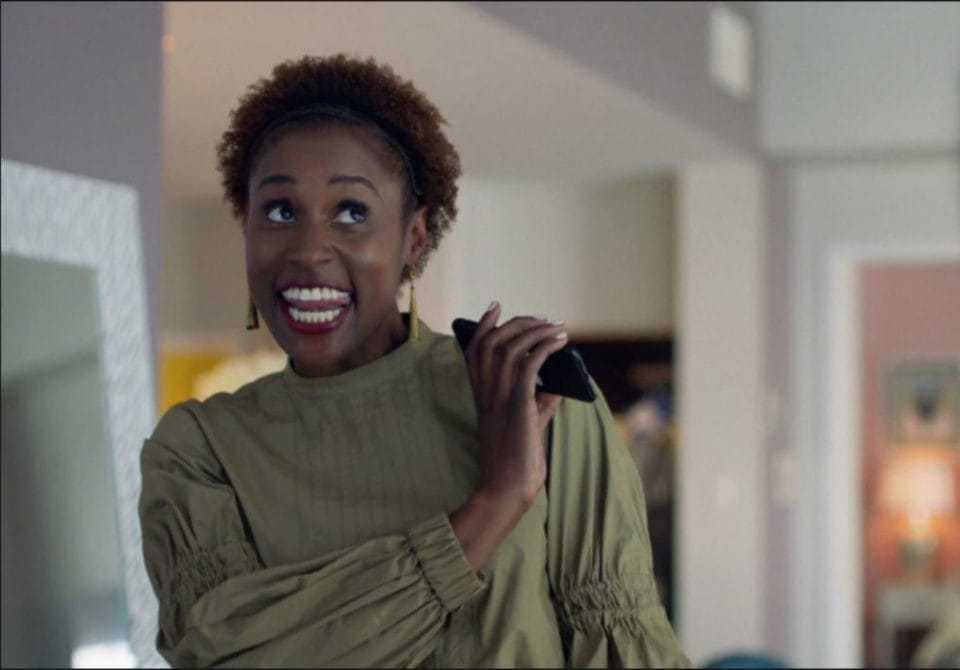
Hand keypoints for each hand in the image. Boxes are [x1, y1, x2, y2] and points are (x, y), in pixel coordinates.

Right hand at [463, 301, 566, 508]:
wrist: (510, 485)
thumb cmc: (519, 456)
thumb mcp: (529, 419)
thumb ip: (541, 396)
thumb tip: (561, 377)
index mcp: (481, 393)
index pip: (474, 349)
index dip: (483, 324)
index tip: (496, 306)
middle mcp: (486, 391)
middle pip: (494, 341)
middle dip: (520, 323)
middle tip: (545, 319)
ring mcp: (499, 398)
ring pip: (511, 348)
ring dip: (537, 331)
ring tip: (557, 327)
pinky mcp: (518, 405)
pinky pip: (529, 365)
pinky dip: (545, 348)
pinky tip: (560, 343)